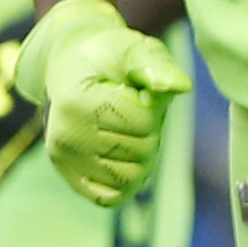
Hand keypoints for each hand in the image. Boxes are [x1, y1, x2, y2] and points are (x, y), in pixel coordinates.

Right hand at [12, 0, 189, 207]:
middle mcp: (66, 135)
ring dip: (142, 156)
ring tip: (127, 129)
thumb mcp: (132, 49)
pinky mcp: (69, 175)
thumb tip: (181, 86)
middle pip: (140, 151)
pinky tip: (123, 155)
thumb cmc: (108, 55)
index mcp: (77, 101)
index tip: (137, 91)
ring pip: (130, 178)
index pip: (142, 122)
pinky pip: (111, 196)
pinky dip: (126, 181)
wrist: (70, 63)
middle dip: (150, 130)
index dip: (153, 106)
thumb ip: (157, 65)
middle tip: (132, 109)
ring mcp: (65, 159)